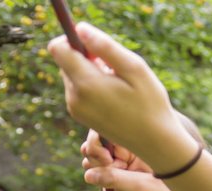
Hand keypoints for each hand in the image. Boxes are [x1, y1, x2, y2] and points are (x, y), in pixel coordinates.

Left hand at [48, 22, 198, 174]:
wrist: (153, 142)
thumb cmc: (150, 103)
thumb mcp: (134, 68)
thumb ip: (105, 46)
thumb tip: (81, 28)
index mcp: (86, 84)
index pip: (57, 48)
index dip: (73, 38)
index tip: (95, 45)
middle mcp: (74, 97)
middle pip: (65, 60)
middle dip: (85, 56)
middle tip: (114, 67)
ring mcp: (75, 108)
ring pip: (72, 74)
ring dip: (90, 71)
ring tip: (117, 83)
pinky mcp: (79, 115)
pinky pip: (77, 88)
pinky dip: (91, 84)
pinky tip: (114, 94)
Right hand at [82, 130, 188, 190]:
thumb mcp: (139, 186)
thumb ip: (114, 179)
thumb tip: (88, 175)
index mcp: (138, 142)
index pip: (111, 130)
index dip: (100, 139)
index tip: (106, 158)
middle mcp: (126, 147)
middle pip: (98, 138)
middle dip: (94, 151)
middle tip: (105, 165)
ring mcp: (118, 159)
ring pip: (93, 152)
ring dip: (92, 161)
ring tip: (103, 175)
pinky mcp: (112, 171)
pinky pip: (94, 166)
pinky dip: (91, 171)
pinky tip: (98, 179)